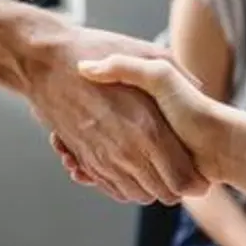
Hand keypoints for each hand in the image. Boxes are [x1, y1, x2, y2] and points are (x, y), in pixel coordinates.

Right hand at [0, 0, 205, 204]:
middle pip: (163, 193)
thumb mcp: (146, 53)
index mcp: (147, 127)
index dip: (195, 181)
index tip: (199, 170)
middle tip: (181, 171)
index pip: (183, 178)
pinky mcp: (84, 158)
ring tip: (157, 170)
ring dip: (149, 187)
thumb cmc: (94, 51)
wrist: (43, 60)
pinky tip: (131, 168)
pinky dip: (124, 185)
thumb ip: (178, 73)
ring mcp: (102, 157)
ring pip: (137, 195)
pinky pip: (111, 188)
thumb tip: (201, 86)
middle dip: (176, 187)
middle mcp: (126, 149)